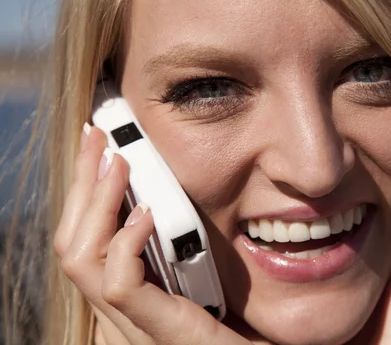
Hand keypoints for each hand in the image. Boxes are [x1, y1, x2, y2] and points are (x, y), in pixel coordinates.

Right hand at [54, 125, 250, 343]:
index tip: (100, 147)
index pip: (87, 241)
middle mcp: (124, 313)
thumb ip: (184, 249)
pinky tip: (147, 213)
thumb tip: (169, 196)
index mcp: (135, 296)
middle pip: (76, 242)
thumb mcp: (210, 277)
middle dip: (83, 183)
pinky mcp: (163, 336)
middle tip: (97, 136)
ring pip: (83, 260)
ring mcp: (136, 328)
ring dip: (97, 201)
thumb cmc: (245, 329)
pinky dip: (126, 243)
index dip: (85, 193)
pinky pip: (121, 286)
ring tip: (117, 162)